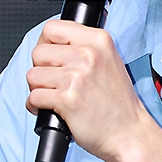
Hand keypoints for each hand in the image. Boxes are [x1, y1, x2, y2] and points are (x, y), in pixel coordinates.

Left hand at [25, 20, 153, 161]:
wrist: (129, 133)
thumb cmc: (119, 104)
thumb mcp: (109, 61)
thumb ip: (84, 48)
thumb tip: (53, 45)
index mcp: (98, 40)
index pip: (52, 28)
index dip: (45, 44)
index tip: (49, 58)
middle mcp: (88, 55)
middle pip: (38, 52)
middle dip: (40, 69)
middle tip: (52, 82)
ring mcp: (77, 77)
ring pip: (33, 75)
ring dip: (37, 89)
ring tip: (52, 97)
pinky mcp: (67, 99)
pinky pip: (34, 96)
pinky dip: (35, 106)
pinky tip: (49, 109)